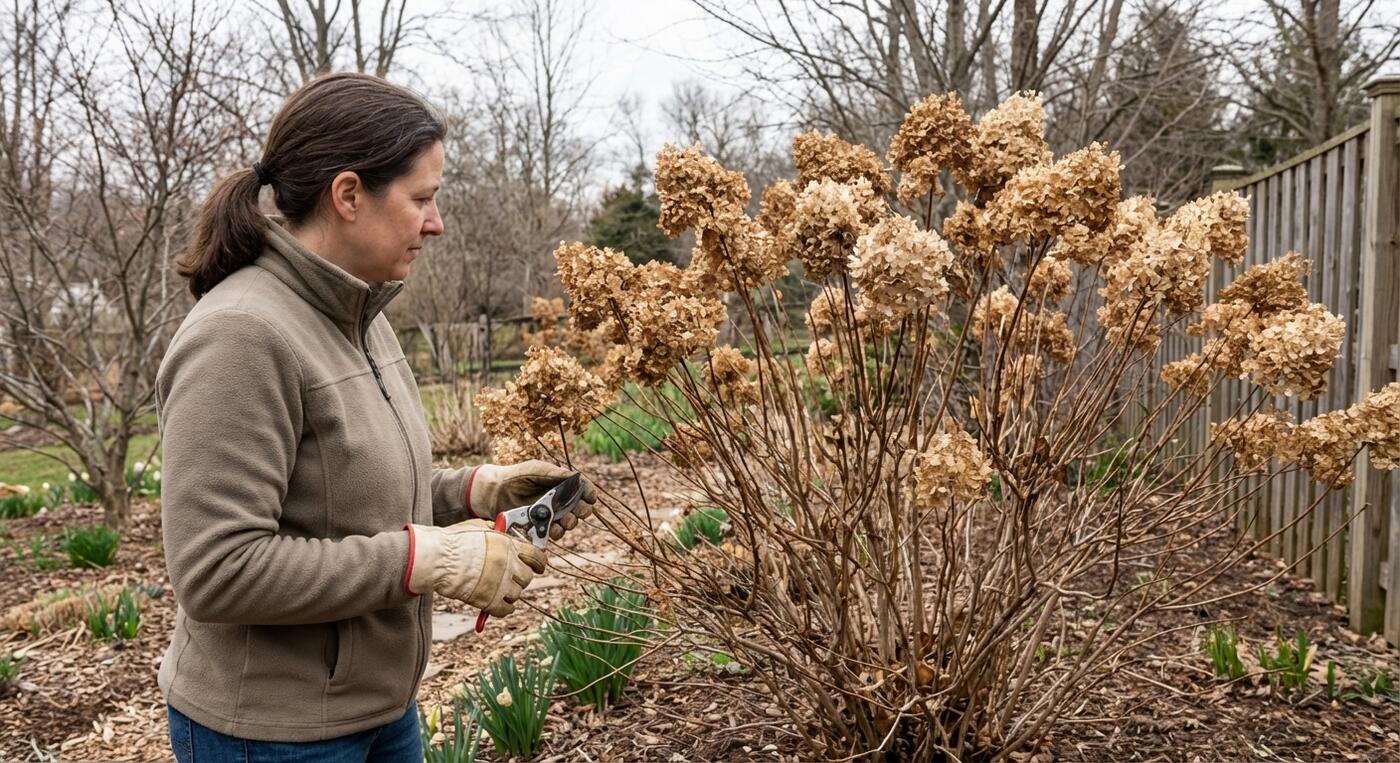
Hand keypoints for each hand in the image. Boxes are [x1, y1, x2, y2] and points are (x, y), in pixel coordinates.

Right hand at [404, 520, 545, 615]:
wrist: (437, 560)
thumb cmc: (454, 541)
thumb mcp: (478, 527)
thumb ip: (496, 532)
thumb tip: (505, 533)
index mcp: (508, 545)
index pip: (537, 556)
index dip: (539, 562)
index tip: (539, 566)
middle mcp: (508, 564)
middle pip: (527, 578)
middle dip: (520, 578)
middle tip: (510, 578)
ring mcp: (500, 584)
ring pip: (517, 594)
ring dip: (509, 593)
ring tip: (497, 589)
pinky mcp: (489, 601)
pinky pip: (506, 610)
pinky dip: (503, 609)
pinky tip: (497, 604)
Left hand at [468, 460, 596, 538]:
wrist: (495, 491)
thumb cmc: (517, 476)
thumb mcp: (538, 470)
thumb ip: (557, 474)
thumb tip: (578, 478)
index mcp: (563, 484)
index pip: (584, 490)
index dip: (589, 494)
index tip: (589, 498)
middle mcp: (560, 501)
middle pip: (582, 509)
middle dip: (582, 511)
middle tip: (576, 511)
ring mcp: (551, 515)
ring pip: (570, 523)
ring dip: (570, 523)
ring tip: (563, 521)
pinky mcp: (541, 527)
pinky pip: (555, 533)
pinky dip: (556, 532)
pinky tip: (551, 528)